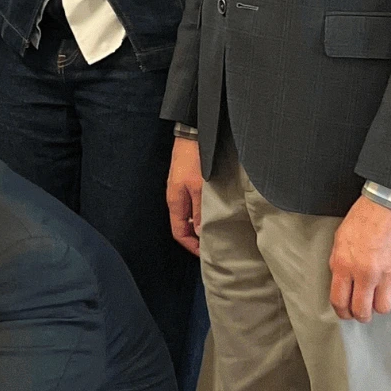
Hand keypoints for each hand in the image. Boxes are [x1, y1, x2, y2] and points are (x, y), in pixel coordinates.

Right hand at [166, 135, 203, 255]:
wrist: (192, 136)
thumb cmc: (194, 160)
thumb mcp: (199, 187)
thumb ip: (199, 211)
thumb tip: (199, 232)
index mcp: (175, 201)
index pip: (178, 232)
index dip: (191, 246)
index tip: (206, 254)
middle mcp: (175, 198)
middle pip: (182, 226)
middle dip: (196, 239)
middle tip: (214, 245)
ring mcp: (180, 190)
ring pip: (187, 216)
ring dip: (199, 226)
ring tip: (216, 231)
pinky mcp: (186, 183)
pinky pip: (191, 206)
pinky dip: (200, 215)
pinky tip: (212, 213)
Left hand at [329, 195, 390, 321]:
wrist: (390, 205)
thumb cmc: (364, 218)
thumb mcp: (340, 239)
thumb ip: (339, 262)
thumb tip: (341, 281)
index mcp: (344, 264)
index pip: (339, 300)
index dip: (341, 312)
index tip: (344, 314)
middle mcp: (365, 273)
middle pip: (362, 311)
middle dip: (360, 315)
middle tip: (362, 312)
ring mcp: (388, 274)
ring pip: (384, 308)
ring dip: (380, 305)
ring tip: (379, 296)